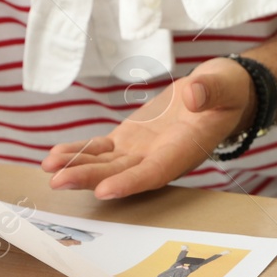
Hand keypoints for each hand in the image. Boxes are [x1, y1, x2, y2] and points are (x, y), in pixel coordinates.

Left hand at [42, 58, 254, 199]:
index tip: (105, 190)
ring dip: (78, 167)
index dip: (130, 182)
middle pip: (122, 173)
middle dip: (90, 178)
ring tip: (49, 169)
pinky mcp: (130, 139)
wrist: (219, 91)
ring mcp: (142, 150)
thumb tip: (193, 94)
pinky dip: (79, 152)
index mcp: (184, 150)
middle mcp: (160, 158)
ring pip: (106, 164)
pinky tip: (54, 156)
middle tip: (59, 181)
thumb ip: (211, 91)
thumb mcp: (225, 87)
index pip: (155, 172)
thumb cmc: (227, 91)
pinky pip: (101, 149)